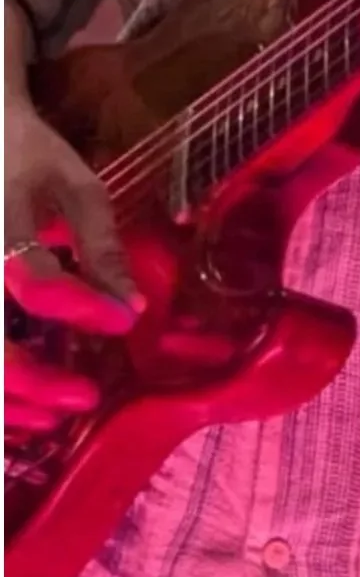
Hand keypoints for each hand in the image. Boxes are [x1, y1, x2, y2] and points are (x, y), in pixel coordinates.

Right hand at [4, 100, 141, 433]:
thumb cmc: (31, 159)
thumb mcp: (74, 188)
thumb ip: (100, 248)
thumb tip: (130, 308)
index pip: (34, 280)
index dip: (81, 307)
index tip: (122, 319)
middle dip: (33, 381)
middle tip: (84, 396)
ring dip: (6, 402)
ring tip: (52, 417)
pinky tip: (21, 410)